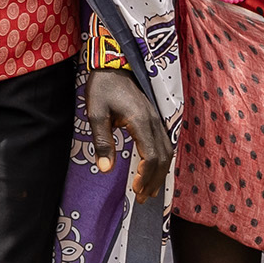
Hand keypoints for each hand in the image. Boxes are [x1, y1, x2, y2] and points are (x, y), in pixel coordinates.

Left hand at [83, 53, 168, 202]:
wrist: (113, 65)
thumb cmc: (102, 88)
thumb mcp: (95, 114)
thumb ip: (102, 142)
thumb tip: (106, 170)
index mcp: (141, 121)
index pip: (151, 156)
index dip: (145, 176)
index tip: (134, 190)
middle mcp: (154, 122)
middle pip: (163, 158)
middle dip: (154, 180)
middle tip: (141, 197)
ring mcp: (157, 119)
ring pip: (168, 151)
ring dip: (160, 173)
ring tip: (148, 190)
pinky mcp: (156, 119)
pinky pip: (166, 144)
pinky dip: (162, 161)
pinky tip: (153, 170)